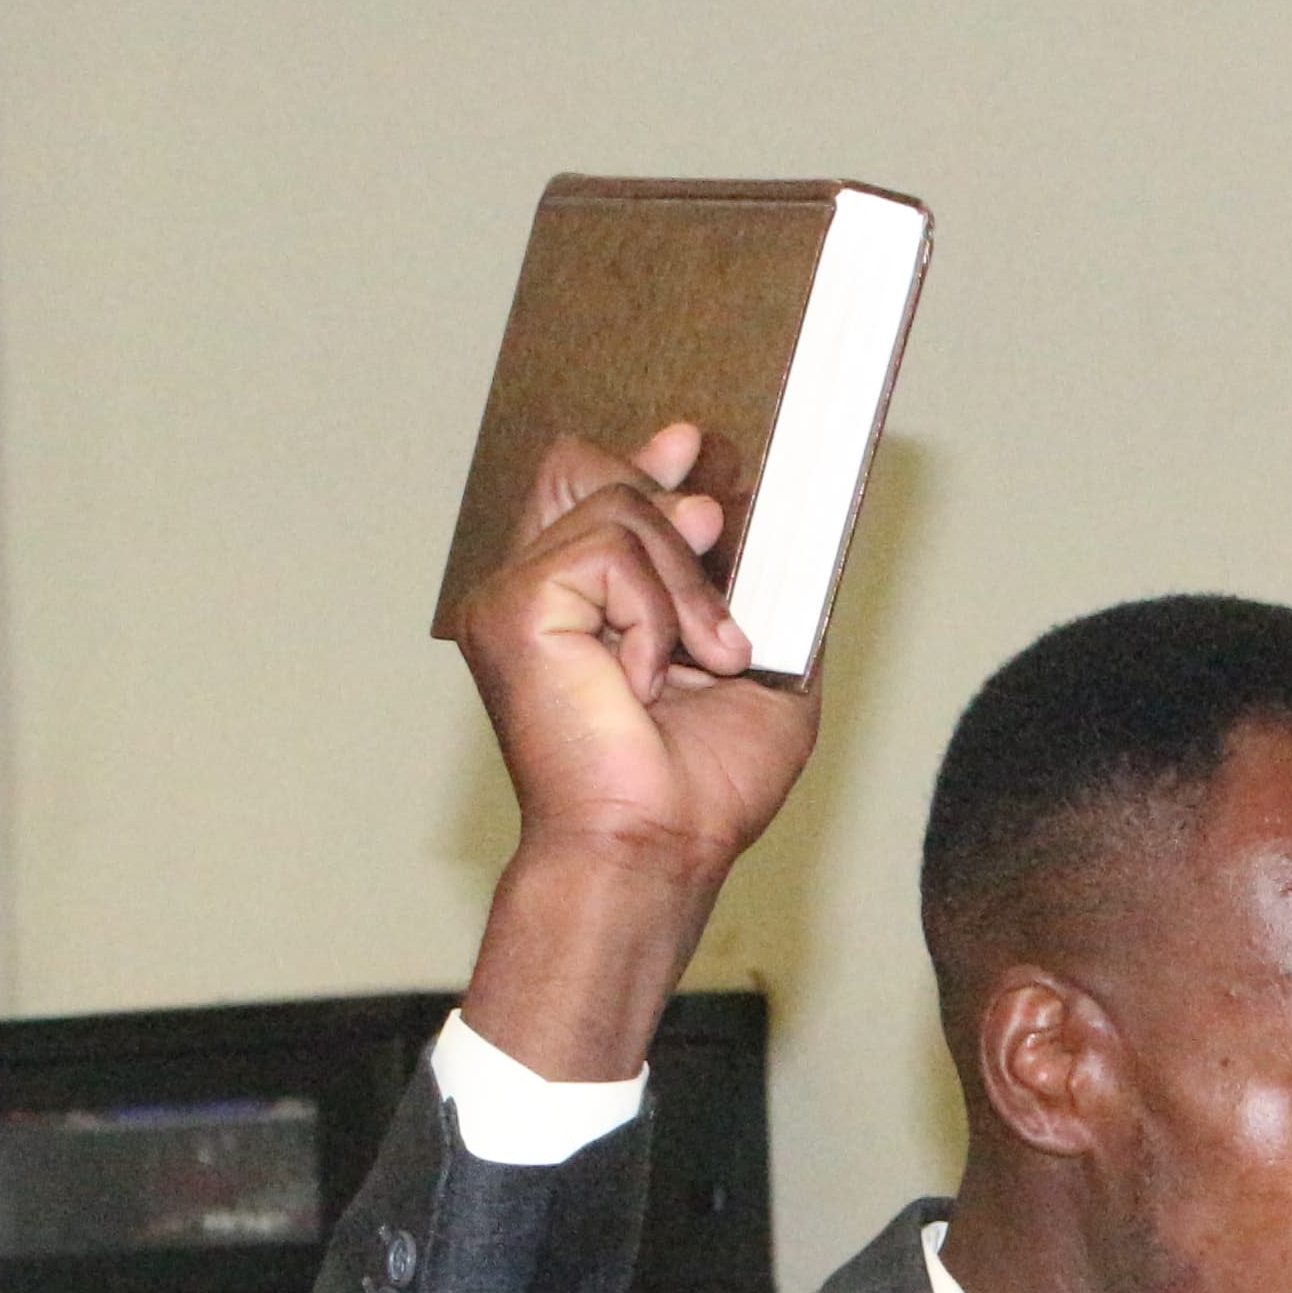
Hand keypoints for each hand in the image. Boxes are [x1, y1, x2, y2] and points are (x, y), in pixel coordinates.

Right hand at [456, 423, 823, 1081]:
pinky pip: (608, 548)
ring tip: (702, 660)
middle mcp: (535, 591)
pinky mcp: (513, 606)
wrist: (655, 847)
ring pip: (618, 506)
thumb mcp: (765, 668)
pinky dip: (656, 611)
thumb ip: (761, 593)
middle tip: (713, 554)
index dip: (640, 459)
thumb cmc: (700, 789)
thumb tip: (777, 524)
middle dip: (668, 506)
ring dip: (686, 584)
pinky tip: (647, 679)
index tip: (689, 446)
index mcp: (579, 604)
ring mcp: (514, 594)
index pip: (590, 486)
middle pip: (590, 467)